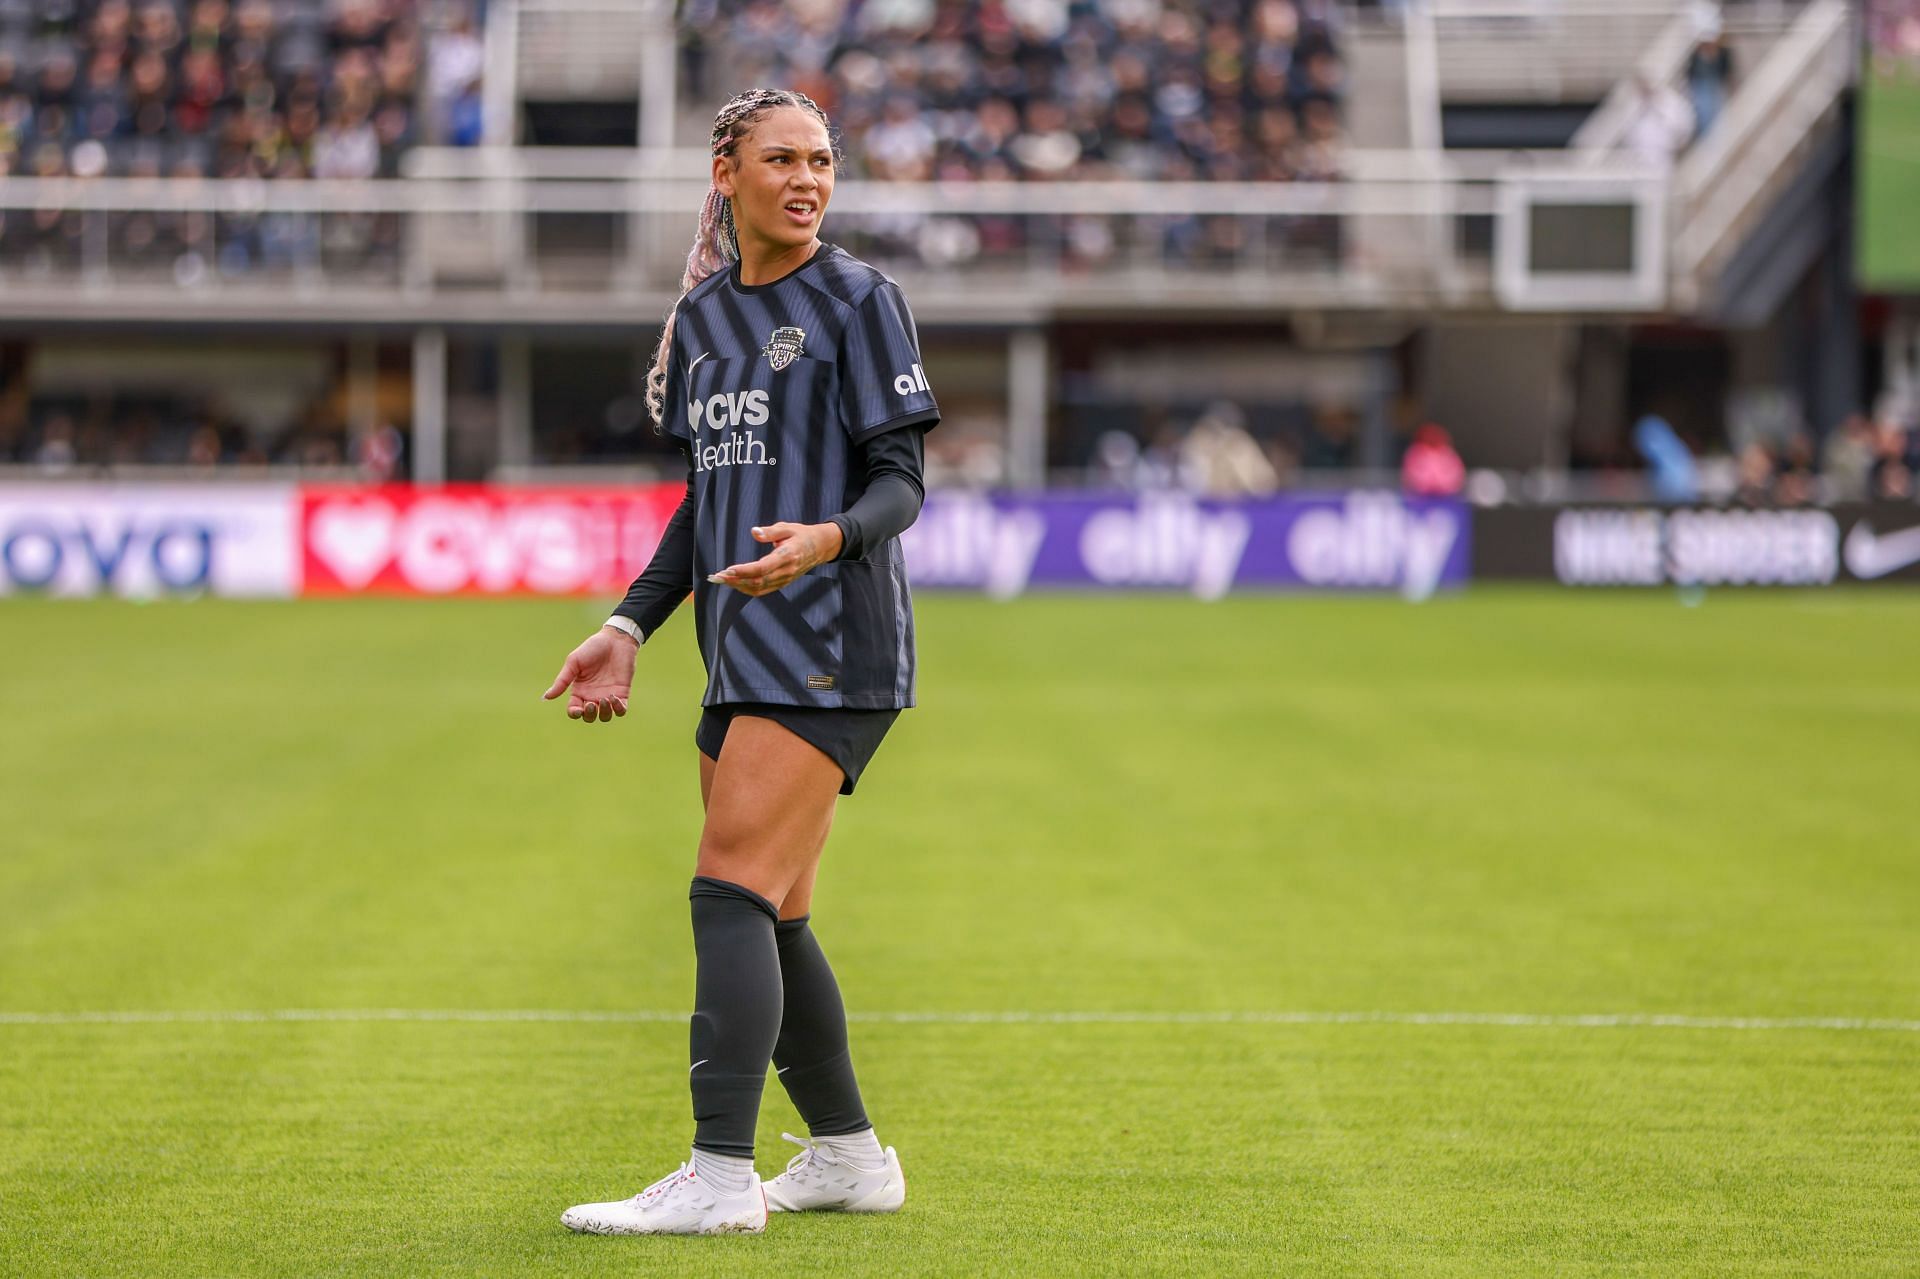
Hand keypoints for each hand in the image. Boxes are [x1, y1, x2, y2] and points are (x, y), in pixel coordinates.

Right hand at [541, 627, 636, 722]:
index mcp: (579, 690)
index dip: (574, 713)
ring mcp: (608, 696)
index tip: (578, 709)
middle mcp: (592, 696)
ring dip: (604, 713)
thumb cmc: (592, 649)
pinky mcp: (622, 693)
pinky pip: (621, 710)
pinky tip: (614, 698)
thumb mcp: (574, 663)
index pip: (574, 710)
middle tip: (591, 703)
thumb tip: (546, 697)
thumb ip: (562, 681)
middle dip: (589, 715)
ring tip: (604, 699)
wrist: (615, 640)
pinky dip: (618, 709)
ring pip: (605, 717)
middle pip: (589, 717)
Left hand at [708, 521, 843, 596]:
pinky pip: (763, 590)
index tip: (728, 569)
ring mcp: (785, 579)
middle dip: (735, 580)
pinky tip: (735, 583)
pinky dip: (747, 589)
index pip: (762, 568)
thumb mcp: (787, 527)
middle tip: (717, 576)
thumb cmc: (802, 534)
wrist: (820, 548)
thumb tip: (753, 532)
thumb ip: (770, 531)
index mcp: (787, 556)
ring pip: (759, 588)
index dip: (744, 571)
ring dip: (738, 586)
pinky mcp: (783, 583)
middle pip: (758, 581)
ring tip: (722, 580)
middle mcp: (786, 571)